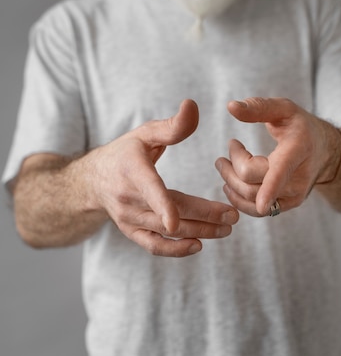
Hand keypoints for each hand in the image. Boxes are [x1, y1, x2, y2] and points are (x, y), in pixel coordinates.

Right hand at [90, 99, 237, 255]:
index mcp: (132, 170)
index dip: (162, 206)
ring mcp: (129, 218)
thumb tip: (193, 105)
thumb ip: (173, 125)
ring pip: (166, 232)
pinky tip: (198, 245)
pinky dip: (175, 250)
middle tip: (233, 217)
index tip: (175, 222)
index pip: (149, 189)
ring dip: (199, 232)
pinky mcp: (131, 232)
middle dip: (204, 217)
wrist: (93, 179)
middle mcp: (128, 198)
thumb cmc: (125, 152)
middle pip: (169, 213)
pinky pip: (153, 246)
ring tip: (227, 229)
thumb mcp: (146, 133)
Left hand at [215, 98, 340, 216]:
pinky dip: (239, 199)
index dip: (271, 189)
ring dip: (231, 184)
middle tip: (230, 147)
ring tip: (224, 164)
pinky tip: (231, 184)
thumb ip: (258, 107)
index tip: (261, 204)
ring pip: (251, 200)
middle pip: (252, 183)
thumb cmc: (300, 126)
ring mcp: (294, 195)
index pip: (280, 172)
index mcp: (298, 150)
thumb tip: (231, 107)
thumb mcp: (283, 109)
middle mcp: (298, 178)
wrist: (324, 150)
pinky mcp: (287, 205)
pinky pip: (257, 211)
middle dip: (231, 168)